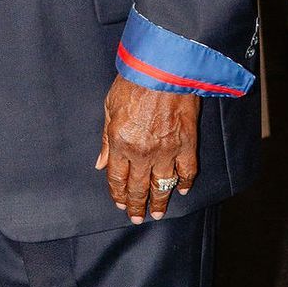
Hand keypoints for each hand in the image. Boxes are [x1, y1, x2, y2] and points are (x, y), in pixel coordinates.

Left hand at [93, 75, 199, 223]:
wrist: (163, 68)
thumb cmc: (133, 83)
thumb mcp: (109, 108)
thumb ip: (106, 140)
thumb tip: (100, 163)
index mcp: (121, 143)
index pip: (117, 178)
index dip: (118, 194)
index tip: (120, 204)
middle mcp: (143, 152)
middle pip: (139, 187)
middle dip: (137, 205)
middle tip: (137, 218)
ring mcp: (167, 150)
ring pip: (162, 184)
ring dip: (160, 201)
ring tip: (158, 213)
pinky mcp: (187, 143)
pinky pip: (187, 170)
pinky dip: (185, 183)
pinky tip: (181, 190)